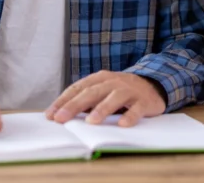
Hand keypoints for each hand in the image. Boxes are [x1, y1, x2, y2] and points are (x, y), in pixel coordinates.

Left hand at [45, 71, 166, 126]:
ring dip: (102, 109)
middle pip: (92, 92)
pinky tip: (122, 124)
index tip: (51, 115)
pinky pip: (136, 109)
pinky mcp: (143, 101)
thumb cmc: (121, 91)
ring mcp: (129, 91)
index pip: (78, 88)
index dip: (63, 101)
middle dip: (75, 105)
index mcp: (99, 79)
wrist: (153, 84)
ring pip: (114, 98)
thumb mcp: (102, 90)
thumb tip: (61, 114)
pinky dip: (129, 116)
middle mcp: (113, 82)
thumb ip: (86, 100)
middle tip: (61, 118)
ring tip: (90, 122)